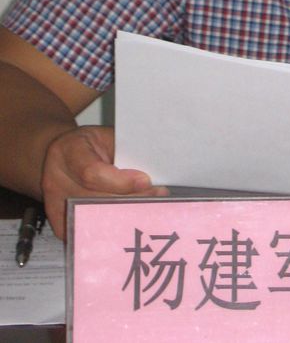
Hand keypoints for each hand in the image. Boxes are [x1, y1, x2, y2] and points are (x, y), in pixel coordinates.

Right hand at [41, 125, 168, 238]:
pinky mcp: (57, 222)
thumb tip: (152, 174)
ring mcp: (53, 203)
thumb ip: (123, 153)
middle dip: (129, 201)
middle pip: (93, 199)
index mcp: (68, 150)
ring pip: (91, 218)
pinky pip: (85, 232)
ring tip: (148, 211)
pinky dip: (108, 230)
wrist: (61, 155)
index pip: (92, 172)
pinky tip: (129, 223)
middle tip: (156, 200)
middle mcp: (55, 178)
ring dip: (123, 217)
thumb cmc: (90, 145)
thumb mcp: (106, 137)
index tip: (146, 182)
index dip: (121, 181)